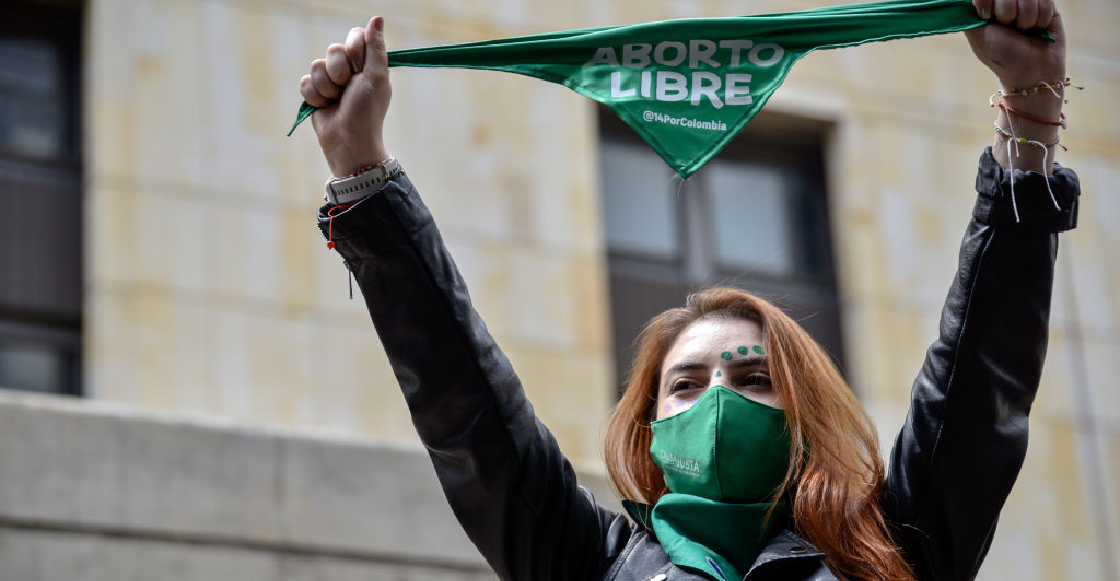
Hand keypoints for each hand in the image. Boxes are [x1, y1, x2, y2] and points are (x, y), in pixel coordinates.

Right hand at [299, 16, 390, 177]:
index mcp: (367, 64)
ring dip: (327, 87)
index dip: (353, 48)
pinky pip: (305, 82)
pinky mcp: (315, 93)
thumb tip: (377, 18)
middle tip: (348, 88)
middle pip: (333, 49)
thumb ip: (376, 47)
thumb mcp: (376, 77)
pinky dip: (315, 97)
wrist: (348, 141)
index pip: (354, 36)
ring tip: (336, 101)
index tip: (359, 65)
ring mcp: (330, 81)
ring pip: (316, 66)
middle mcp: (349, 70)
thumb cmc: (367, 111)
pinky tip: (325, 107)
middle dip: (339, 70)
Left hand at [965, 0, 1065, 90]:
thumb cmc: (1002, 56)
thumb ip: (969, 13)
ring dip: (1026, 18)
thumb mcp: (978, 36)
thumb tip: (966, 0)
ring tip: (1024, 31)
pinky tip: (1038, 29)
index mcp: (987, 6)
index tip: (986, 16)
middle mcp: (1006, 2)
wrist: (1031, 71)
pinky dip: (1041, 18)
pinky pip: (1046, 0)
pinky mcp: (1047, 4)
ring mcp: (1027, 2)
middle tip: (1008, 28)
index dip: (986, 0)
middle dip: (1007, 11)